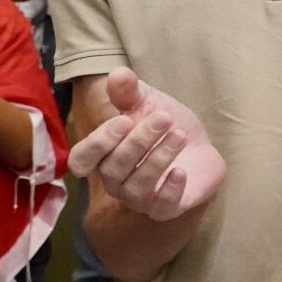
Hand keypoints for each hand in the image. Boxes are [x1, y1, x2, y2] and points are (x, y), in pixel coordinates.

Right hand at [70, 68, 225, 220]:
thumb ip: (128, 92)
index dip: (99, 143)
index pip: (82, 159)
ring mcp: (139, 197)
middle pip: (114, 168)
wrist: (199, 144)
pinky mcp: (166, 208)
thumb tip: (117, 73)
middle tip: (165, 118)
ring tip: (180, 135)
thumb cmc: (163, 125)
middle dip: (139, 141)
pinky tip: (181, 171)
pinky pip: (161, 208)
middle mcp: (115, 180)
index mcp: (103, 156)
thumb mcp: (146, 102)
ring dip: (159, 158)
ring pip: (137, 186)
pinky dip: (170, 190)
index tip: (125, 119)